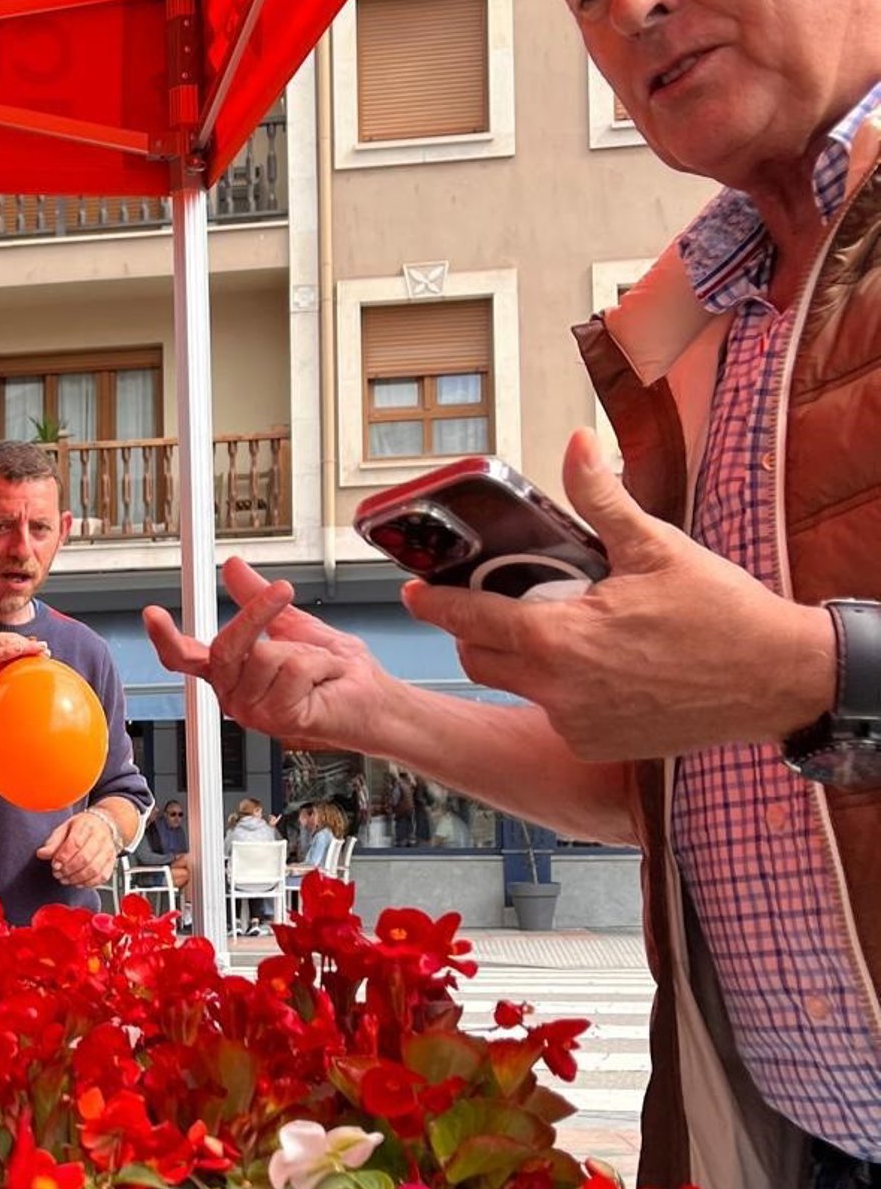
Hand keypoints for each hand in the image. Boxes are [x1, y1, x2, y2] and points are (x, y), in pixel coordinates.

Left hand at [38, 807, 120, 888]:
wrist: (103, 825)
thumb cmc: (82, 827)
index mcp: (86, 826)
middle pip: (85, 858)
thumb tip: (42, 853)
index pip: (75, 843)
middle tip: (58, 873)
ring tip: (65, 878)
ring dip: (77, 878)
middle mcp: (100, 837)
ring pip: (94, 869)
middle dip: (68, 869)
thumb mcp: (64, 828)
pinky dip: (88, 883)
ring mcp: (108, 850)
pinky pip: (102, 877)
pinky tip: (78, 882)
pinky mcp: (111, 862)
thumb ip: (53, 842)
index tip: (55, 864)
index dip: (63, 856)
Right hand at [143, 561, 389, 747]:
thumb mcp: (290, 623)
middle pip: (226, 646)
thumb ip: (255, 597)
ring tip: (317, 667)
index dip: (165, 636)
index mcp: (230, 674)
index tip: (152, 614)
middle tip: (281, 592)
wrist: (373, 698)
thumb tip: (232, 566)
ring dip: (302, 651)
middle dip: (257, 614)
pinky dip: (319, 665)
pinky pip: (293, 669)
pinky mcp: (281, 719)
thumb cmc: (335, 672)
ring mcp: (255, 712)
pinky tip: (325, 680)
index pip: (186, 658)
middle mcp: (234, 695)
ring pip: (264, 656)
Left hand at [405, 431, 836, 760]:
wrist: (777, 680)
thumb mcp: (657, 546)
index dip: (433, 603)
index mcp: (560, 639)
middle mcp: (559, 690)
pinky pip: (554, 714)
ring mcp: (576, 725)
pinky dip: (560, 690)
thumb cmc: (722, 614)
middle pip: (480, 658)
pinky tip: (599, 667)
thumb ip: (602, 499)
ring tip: (562, 629)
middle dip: (476, 629)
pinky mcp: (596, 745)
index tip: (410, 590)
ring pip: (516, 687)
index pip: (470, 618)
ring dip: (521, 659)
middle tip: (496, 602)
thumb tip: (578, 442)